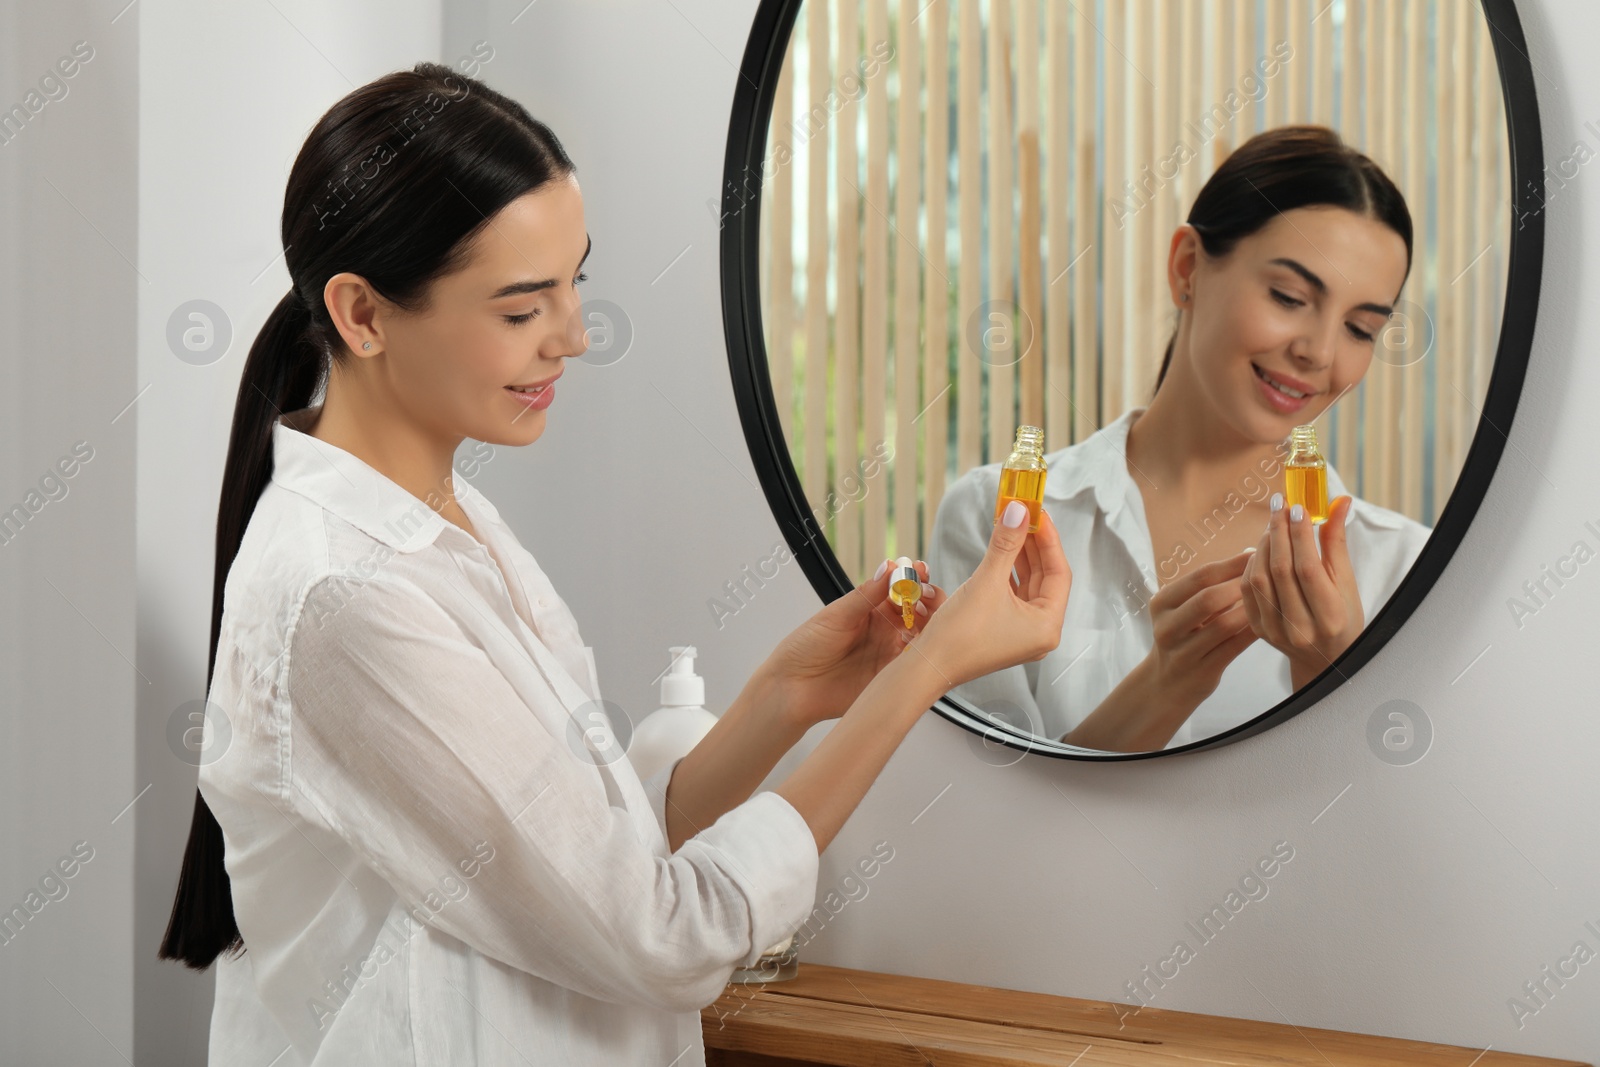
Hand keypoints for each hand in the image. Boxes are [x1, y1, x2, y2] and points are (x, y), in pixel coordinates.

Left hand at [765, 557, 947, 729]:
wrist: (792, 689)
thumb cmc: (805, 648)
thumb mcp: (835, 616)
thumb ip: (865, 595)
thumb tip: (889, 567)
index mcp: (870, 609)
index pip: (900, 589)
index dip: (913, 579)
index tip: (920, 571)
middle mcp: (884, 630)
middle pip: (919, 611)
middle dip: (928, 599)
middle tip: (927, 594)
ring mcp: (890, 653)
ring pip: (923, 635)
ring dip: (931, 623)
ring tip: (927, 616)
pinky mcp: (892, 677)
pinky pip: (916, 663)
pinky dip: (926, 652)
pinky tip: (925, 643)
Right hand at [913, 501, 1071, 690]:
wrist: (929, 666)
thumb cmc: (959, 635)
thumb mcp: (986, 582)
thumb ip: (1005, 544)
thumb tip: (1018, 511)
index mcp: (1047, 626)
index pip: (1059, 573)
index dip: (1049, 539)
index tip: (1038, 514)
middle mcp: (1040, 632)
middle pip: (1045, 578)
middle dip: (1034, 545)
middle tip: (1024, 516)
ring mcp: (1022, 633)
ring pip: (1029, 586)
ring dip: (1021, 557)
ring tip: (1012, 528)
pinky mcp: (1005, 631)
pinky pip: (1014, 596)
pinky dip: (1009, 573)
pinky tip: (1002, 553)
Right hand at [1144, 550, 1259, 706]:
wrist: (1168, 683)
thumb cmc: (1185, 636)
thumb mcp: (1184, 610)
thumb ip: (1211, 586)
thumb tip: (1251, 552)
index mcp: (1161, 603)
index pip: (1200, 576)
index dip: (1231, 564)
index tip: (1256, 553)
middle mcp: (1167, 626)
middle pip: (1208, 598)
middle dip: (1241, 585)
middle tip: (1267, 577)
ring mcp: (1182, 651)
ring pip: (1223, 625)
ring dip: (1250, 609)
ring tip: (1270, 599)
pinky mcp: (1201, 672)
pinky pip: (1233, 647)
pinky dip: (1251, 632)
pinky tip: (1267, 622)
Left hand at [1240, 493, 1362, 689]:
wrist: (1325, 659)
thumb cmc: (1343, 617)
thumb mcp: (1347, 584)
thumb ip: (1337, 543)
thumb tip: (1340, 501)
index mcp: (1330, 616)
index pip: (1308, 568)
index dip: (1300, 535)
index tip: (1298, 507)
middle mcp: (1301, 627)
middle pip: (1280, 570)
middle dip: (1279, 532)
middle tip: (1280, 505)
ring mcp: (1275, 630)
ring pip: (1258, 578)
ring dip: (1263, 545)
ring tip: (1273, 525)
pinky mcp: (1257, 629)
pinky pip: (1247, 589)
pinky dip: (1251, 564)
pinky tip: (1261, 548)